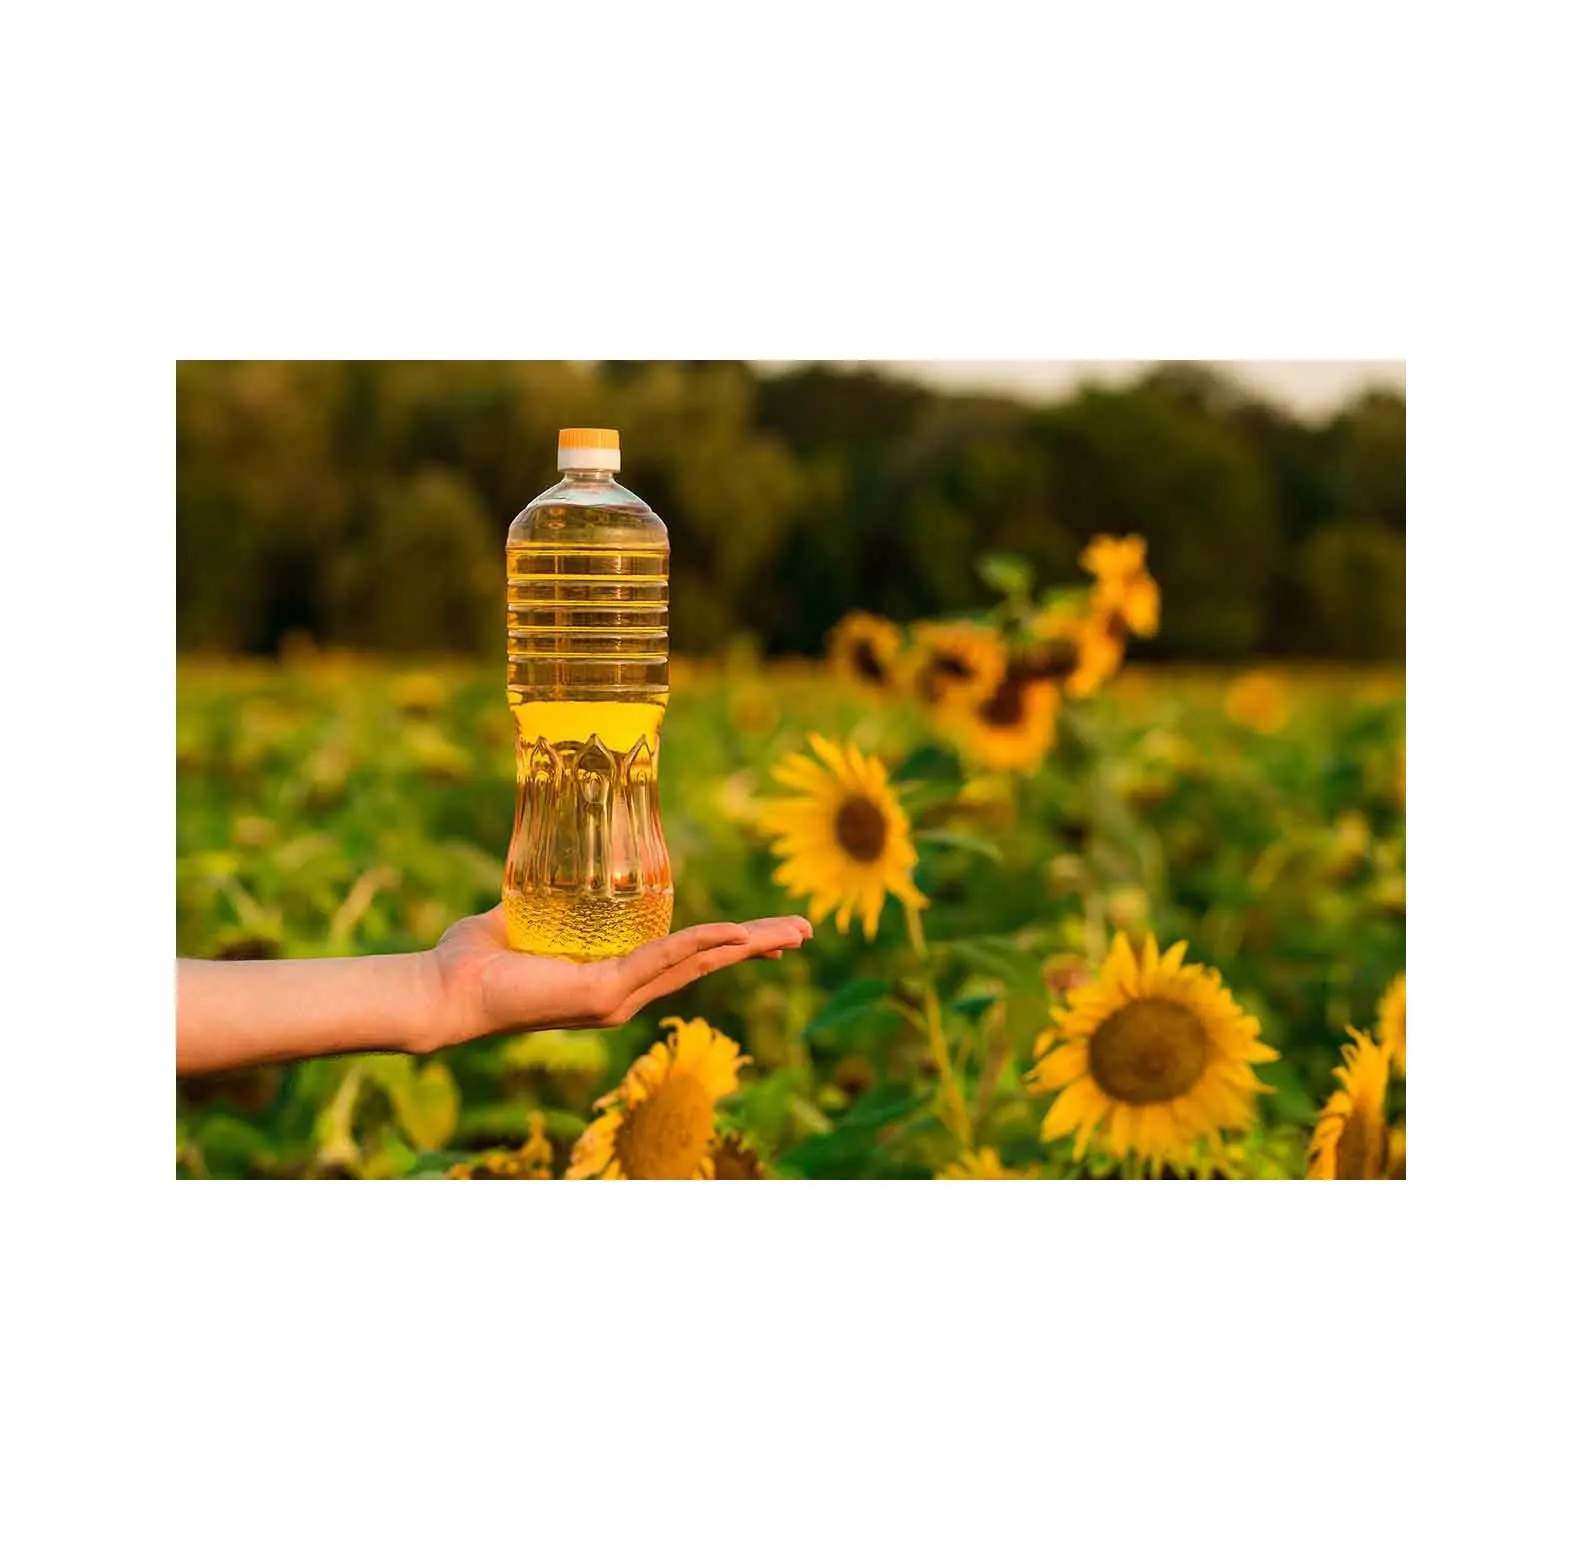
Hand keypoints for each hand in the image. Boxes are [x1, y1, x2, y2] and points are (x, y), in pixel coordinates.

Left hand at [422, 905, 813, 1050]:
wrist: (446, 989)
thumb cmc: (475, 959)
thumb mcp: (523, 917)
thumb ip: (544, 898)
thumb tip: (548, 859)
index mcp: (612, 975)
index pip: (684, 958)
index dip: (727, 943)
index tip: (766, 933)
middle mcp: (624, 992)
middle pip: (706, 963)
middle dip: (757, 947)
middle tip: (803, 932)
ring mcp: (618, 997)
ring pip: (698, 962)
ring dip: (746, 945)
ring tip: (790, 934)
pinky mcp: (604, 993)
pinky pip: (663, 960)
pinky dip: (700, 944)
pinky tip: (732, 935)